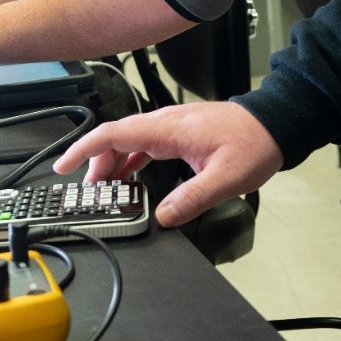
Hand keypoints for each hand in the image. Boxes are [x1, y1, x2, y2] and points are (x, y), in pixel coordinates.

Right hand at [52, 101, 284, 228]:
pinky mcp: (178, 133)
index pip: (114, 134)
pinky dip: (128, 160)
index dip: (84, 149)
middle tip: (86, 191)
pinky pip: (142, 144)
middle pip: (114, 137)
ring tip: (103, 189)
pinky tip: (128, 178)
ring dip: (111, 162)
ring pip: (127, 141)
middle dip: (93, 162)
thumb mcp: (226, 178)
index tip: (64, 165)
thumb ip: (193, 198)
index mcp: (168, 130)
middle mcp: (164, 124)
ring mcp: (170, 127)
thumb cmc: (254, 144)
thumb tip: (163, 217)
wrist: (275, 124)